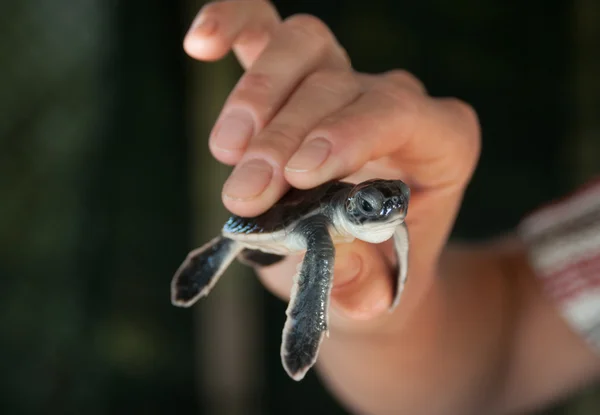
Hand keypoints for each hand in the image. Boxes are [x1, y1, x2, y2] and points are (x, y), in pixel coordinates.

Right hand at [184, 0, 479, 328]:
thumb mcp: (377, 296)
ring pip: (305, 48)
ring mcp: (343, 81)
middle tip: (246, 193)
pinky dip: (233, 24)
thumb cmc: (379, 273)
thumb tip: (335, 251)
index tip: (302, 174)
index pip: (404, 114)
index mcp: (439, 144)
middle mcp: (393, 101)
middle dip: (285, 140)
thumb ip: (363, 284)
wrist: (366, 264)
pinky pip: (265, 30)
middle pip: (340, 88)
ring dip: (258, 95)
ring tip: (227, 151)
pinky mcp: (295, 78)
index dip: (351, 134)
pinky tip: (199, 41)